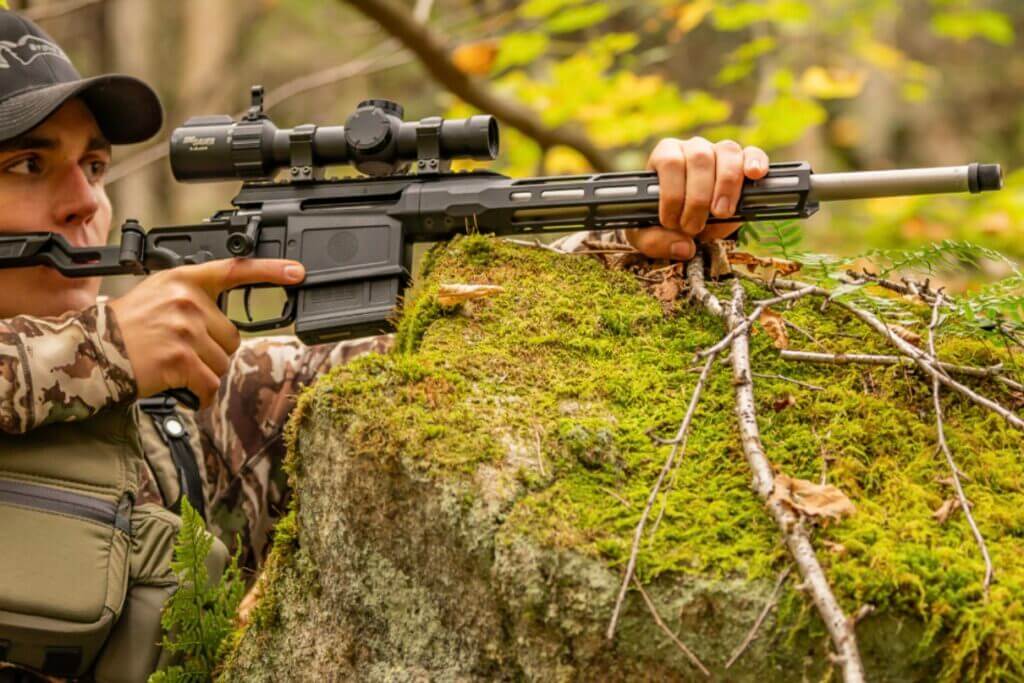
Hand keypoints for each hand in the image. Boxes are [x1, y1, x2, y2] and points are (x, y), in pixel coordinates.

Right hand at [109, 258, 305, 407]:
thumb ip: (193, 299)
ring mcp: (185, 328)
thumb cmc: (126, 329)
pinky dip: (201, 394)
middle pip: (232, 336)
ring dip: (206, 374)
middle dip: (213, 351)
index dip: (271, 271)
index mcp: (184, 280)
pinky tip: (183, 388)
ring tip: (176, 367)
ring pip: (223, 362)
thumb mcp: (158, 296)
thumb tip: (226, 324)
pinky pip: (211, 383)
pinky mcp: (182, 357)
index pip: (235, 270)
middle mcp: (187, 300)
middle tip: (182, 352)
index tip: (298, 272)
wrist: (92, 352)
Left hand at [625, 138, 769, 259]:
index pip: (670, 162)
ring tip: (722, 213)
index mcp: (665, 156)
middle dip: (698, 198)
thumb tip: (683, 248)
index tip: (672, 222)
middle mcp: (693, 149)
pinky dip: (755, 162)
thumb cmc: (662, 222)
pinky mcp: (743, 161)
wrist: (686, 224)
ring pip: (727, 153)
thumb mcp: (646, 234)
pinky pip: (752, 154)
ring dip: (727, 186)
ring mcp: (719, 152)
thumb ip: (653, 241)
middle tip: (693, 226)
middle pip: (700, 158)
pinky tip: (754, 175)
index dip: (672, 194)